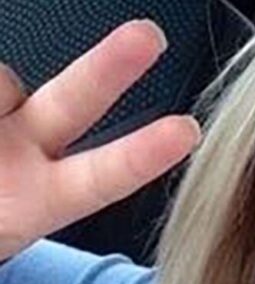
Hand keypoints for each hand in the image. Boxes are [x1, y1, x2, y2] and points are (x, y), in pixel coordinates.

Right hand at [0, 19, 200, 260]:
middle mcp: (27, 150)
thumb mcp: (2, 226)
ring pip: (4, 81)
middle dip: (110, 67)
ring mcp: (1, 116)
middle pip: (76, 101)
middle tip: (148, 37)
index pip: (100, 179)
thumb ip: (21, 192)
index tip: (187, 133)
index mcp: (40, 200)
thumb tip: (12, 111)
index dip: (141, 157)